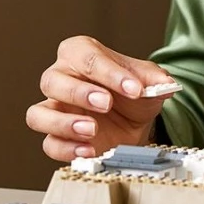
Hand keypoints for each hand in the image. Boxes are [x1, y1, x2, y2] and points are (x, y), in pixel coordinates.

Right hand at [26, 35, 176, 160]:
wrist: (134, 123)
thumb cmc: (131, 93)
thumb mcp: (147, 80)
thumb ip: (154, 79)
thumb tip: (164, 83)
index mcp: (80, 54)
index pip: (86, 57)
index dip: (110, 73)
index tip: (134, 88)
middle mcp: (60, 78)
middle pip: (52, 81)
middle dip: (79, 93)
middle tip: (106, 103)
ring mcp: (54, 109)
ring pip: (38, 114)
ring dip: (63, 123)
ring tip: (92, 129)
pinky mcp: (56, 137)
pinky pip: (49, 143)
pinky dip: (67, 148)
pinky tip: (89, 150)